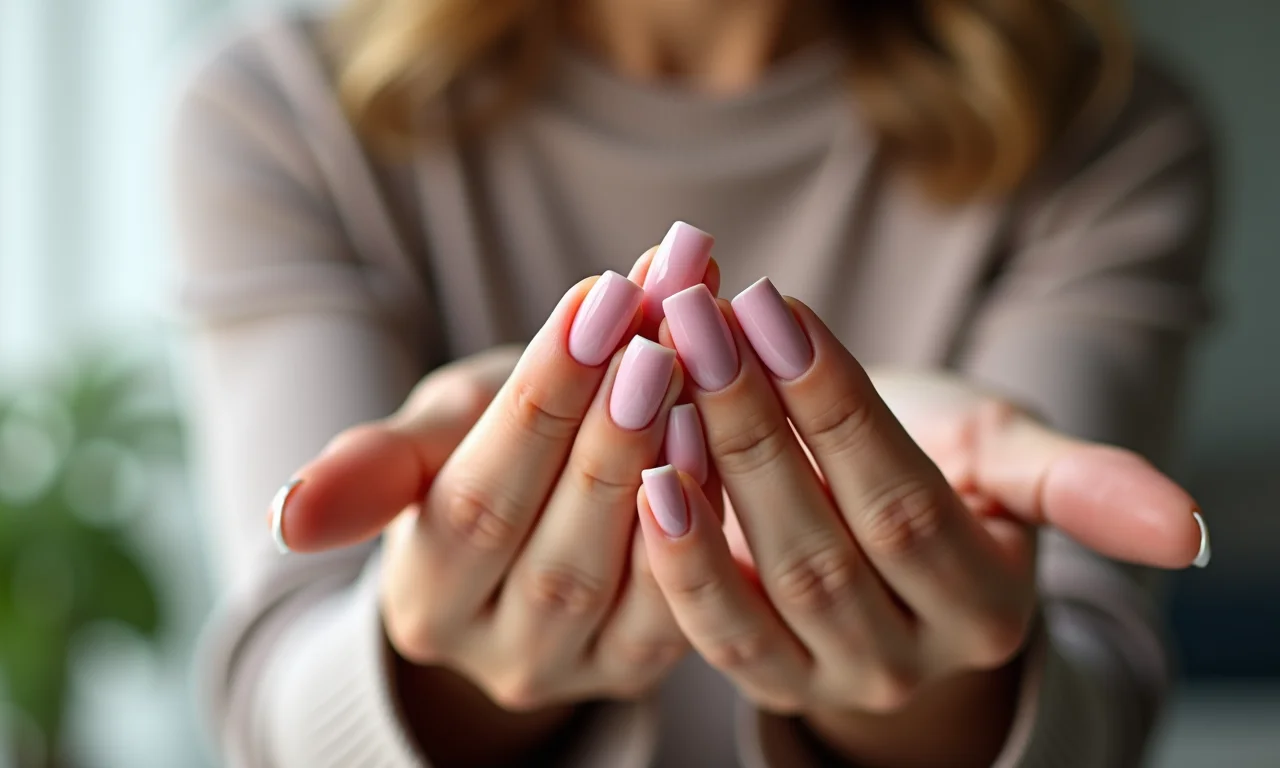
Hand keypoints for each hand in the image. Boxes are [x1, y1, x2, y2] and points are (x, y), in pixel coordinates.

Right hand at [269, 222, 720, 761]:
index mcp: (425, 599)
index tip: (596, 297)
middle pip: (550, 542)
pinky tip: (727, 433)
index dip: (540, 399)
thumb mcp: (431, 447)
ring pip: (619, 577)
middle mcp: (497, 653)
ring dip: (667, 463)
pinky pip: (680, 605)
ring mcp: (578, 668)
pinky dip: (704, 518)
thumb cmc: (480, 467)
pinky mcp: (644, 667)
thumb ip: (375, 467)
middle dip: (609, 425)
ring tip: (702, 363)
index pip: (476, 498)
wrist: (540, 533)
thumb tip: (284, 518)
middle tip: (661, 322)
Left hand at [636, 279, 1203, 766]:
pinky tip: (643, 475)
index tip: (778, 306)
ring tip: (659, 379)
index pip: (904, 500)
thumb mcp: (1010, 463)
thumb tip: (1192, 530)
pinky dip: (675, 558)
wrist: (882, 541)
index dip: (838, 405)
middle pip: (825, 540)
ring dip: (706, 476)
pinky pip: (711, 631)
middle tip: (699, 321)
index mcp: (982, 605)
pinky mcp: (758, 674)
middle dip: (756, 423)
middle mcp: (906, 658)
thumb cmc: (950, 477)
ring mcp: (825, 677)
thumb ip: (1080, 485)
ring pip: (763, 583)